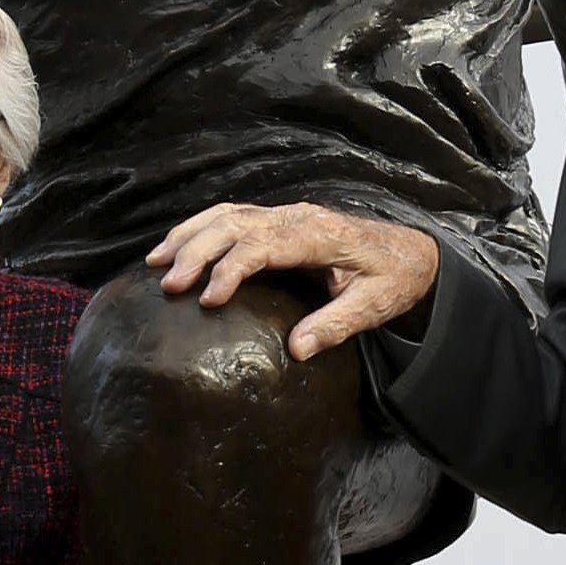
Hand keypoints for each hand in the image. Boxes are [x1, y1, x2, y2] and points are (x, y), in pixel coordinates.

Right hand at [147, 202, 439, 358]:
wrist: (410, 252)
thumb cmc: (393, 280)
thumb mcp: (374, 307)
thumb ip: (335, 326)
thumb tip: (295, 350)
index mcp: (319, 235)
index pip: (263, 244)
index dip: (230, 268)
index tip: (207, 299)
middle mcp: (297, 217)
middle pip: (235, 224)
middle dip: (197, 251)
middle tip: (167, 284)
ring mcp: (287, 214)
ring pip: (227, 215)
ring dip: (189, 235)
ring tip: (155, 263)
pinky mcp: (279, 219)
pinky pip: (233, 216)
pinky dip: (200, 229)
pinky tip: (178, 246)